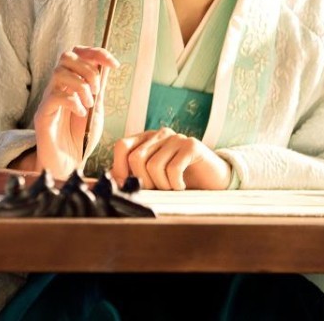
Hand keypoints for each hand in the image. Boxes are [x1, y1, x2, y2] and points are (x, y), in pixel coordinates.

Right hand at [33, 46, 118, 178]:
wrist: (68, 166)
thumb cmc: (80, 139)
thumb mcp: (96, 110)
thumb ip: (99, 89)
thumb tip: (107, 65)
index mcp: (70, 83)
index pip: (78, 53)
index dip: (96, 53)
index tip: (114, 64)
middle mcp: (57, 87)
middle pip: (66, 56)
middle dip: (88, 69)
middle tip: (97, 91)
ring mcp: (48, 99)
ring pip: (59, 72)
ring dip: (81, 86)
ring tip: (89, 105)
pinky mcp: (42, 115)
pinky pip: (55, 96)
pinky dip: (73, 102)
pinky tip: (81, 114)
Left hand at [111, 127, 232, 190]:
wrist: (213, 180)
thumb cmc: (180, 179)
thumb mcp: (152, 178)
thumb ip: (131, 177)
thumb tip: (110, 182)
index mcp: (146, 139)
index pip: (122, 146)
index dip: (121, 168)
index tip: (131, 185)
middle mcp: (160, 134)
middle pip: (136, 158)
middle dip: (145, 181)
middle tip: (159, 189)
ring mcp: (176, 138)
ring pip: (153, 165)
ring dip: (162, 185)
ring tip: (173, 188)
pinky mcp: (192, 145)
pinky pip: (173, 168)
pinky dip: (175, 184)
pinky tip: (182, 186)